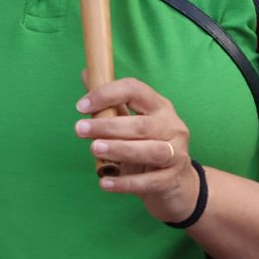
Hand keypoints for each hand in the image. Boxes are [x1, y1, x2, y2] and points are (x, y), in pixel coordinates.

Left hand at [77, 77, 200, 223]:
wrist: (179, 184)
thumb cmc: (149, 147)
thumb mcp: (133, 123)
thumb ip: (111, 103)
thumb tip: (86, 74)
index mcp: (160, 107)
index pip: (135, 90)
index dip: (108, 94)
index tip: (81, 106)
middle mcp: (172, 127)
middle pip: (141, 124)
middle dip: (108, 126)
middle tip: (80, 129)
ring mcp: (176, 153)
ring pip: (150, 150)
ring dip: (120, 149)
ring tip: (94, 149)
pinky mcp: (172, 179)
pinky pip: (148, 181)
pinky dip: (125, 182)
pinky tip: (105, 183)